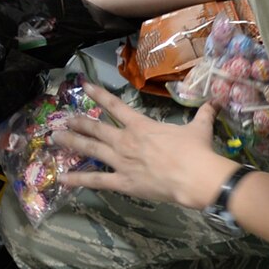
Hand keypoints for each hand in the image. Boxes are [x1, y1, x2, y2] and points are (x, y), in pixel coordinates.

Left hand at [55, 82, 232, 209]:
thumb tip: (215, 101)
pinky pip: (96, 180)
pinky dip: (78, 179)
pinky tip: (62, 179)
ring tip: (54, 139)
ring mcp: (121, 161)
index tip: (84, 87)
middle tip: (62, 120)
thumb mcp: (199, 127)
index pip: (115, 105)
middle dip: (78, 123)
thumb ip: (203, 113)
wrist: (196, 176)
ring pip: (90, 149)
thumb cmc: (196, 150)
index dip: (98, 95)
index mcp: (141, 125)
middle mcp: (126, 140)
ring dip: (71, 143)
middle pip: (96, 128)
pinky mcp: (122, 182)